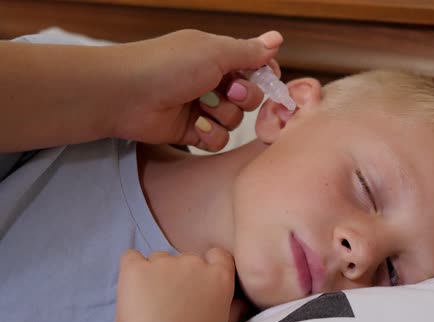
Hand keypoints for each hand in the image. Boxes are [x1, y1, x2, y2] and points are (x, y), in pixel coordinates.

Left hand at [112, 29, 282, 151]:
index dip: (264, 76)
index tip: (266, 79)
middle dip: (243, 97)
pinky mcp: (192, 131)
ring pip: (235, 120)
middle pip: (250, 97)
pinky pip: (218, 140)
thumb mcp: (215, 52)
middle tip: (226, 90)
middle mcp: (212, 81)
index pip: (255, 67)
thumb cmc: (167, 65)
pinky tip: (196, 125)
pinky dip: (211, 134)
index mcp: (218, 57)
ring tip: (202, 106)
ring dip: (223, 115)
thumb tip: (277, 39)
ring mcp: (202, 107)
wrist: (126, 94)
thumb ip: (249, 51)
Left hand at [116, 248, 236, 321]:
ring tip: (150, 304)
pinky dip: (131, 271)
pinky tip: (133, 292)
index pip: (216, 255)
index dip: (206, 265)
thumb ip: (233, 308)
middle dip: (177, 275)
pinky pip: (130, 258)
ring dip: (154, 274)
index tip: (197, 281)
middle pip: (184, 258)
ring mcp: (164, 263)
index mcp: (219, 277)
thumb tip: (242, 303)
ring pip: (157, 259)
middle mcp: (194, 263)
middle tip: (170, 302)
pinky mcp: (135, 269)